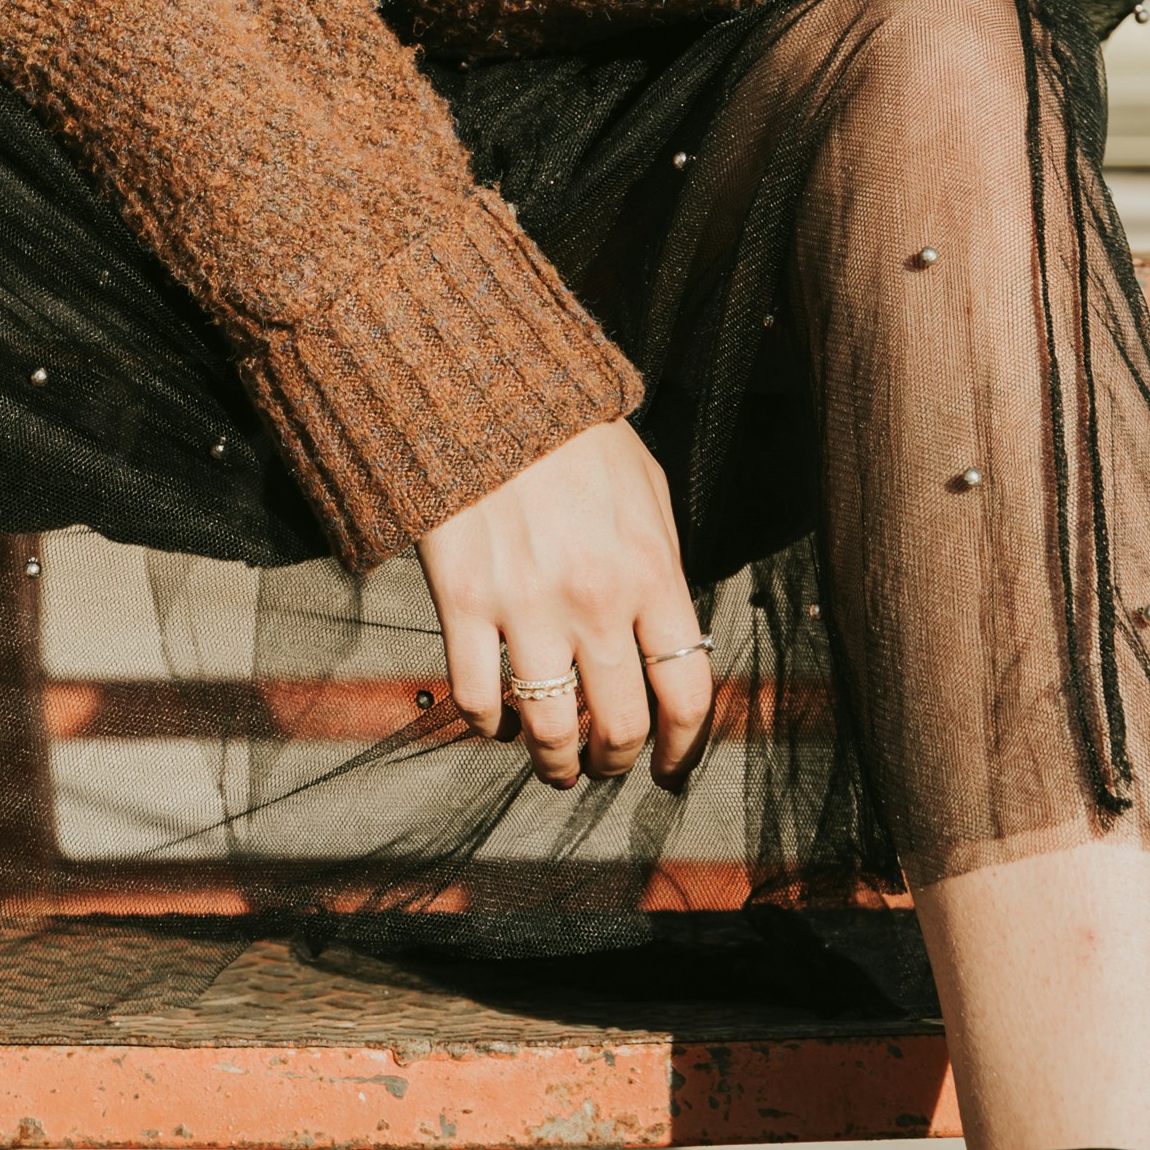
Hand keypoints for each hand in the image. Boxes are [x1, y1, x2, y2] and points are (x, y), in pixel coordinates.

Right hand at [416, 419, 712, 789]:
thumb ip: (661, 567)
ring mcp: (524, 606)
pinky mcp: (461, 602)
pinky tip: (501, 723)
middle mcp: (593, 599)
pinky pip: (477, 701)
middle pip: (620, 725)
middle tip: (608, 761)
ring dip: (556, 763)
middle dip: (618, 760)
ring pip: (549, 730)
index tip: (670, 765)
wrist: (484, 385)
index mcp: (649, 571)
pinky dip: (492, 729)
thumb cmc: (572, 436)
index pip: (687, 692)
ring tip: (555, 762)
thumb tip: (665, 640)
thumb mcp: (646, 491)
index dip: (684, 747)